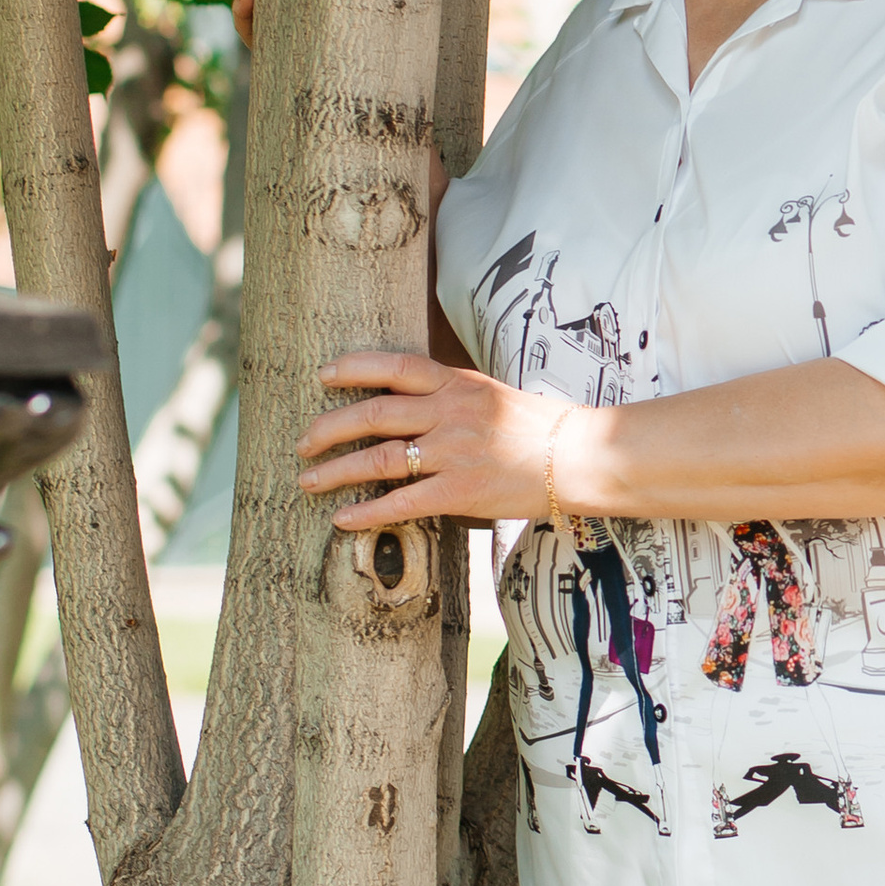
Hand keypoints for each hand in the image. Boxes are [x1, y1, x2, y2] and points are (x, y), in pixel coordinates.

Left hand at [299, 352, 571, 531]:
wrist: (581, 457)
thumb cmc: (540, 428)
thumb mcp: (493, 396)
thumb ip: (452, 397)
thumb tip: (411, 405)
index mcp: (459, 384)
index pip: (395, 366)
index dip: (354, 368)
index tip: (322, 376)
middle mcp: (451, 412)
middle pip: (374, 413)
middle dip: (329, 428)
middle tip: (303, 443)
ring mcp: (454, 451)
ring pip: (379, 458)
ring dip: (336, 471)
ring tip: (308, 481)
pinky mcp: (462, 490)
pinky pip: (402, 502)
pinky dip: (367, 511)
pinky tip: (344, 519)